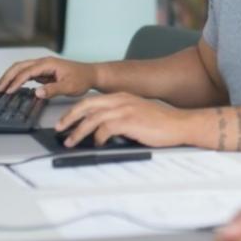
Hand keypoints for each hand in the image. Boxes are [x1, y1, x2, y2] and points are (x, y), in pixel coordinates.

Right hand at [0, 56, 97, 98]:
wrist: (91, 75)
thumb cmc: (82, 79)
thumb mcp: (69, 87)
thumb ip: (53, 90)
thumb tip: (37, 93)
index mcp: (48, 63)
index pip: (27, 72)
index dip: (16, 81)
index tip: (8, 91)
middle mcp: (43, 63)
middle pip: (20, 67)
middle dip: (7, 77)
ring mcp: (43, 67)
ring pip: (21, 69)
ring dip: (10, 77)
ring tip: (0, 88)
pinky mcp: (44, 72)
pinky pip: (27, 74)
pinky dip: (17, 79)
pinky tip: (12, 87)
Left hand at [55, 93, 190, 147]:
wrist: (180, 124)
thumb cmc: (162, 124)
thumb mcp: (137, 115)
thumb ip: (120, 118)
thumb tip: (102, 132)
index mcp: (122, 97)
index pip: (91, 101)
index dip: (75, 111)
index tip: (66, 121)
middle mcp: (121, 100)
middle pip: (86, 105)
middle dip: (69, 117)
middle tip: (59, 128)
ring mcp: (125, 109)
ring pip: (92, 118)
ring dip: (78, 131)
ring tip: (70, 141)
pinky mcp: (129, 121)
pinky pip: (105, 129)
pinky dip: (97, 138)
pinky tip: (97, 144)